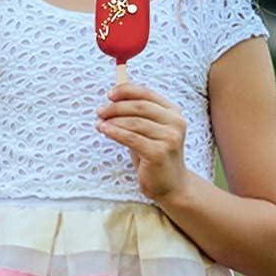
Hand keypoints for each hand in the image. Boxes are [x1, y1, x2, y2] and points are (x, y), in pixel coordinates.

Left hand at [96, 83, 187, 200]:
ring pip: (134, 122)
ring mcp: (170, 138)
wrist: (171, 185)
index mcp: (173, 112)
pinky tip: (104, 130)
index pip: (147, 93)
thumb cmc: (154, 154)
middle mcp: (175, 123)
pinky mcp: (159, 152)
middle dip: (116, 107)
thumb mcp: (147, 130)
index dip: (126, 90)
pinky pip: (131, 138)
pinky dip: (115, 132)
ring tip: (100, 123)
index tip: (109, 94)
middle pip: (139, 106)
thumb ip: (136, 114)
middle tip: (100, 111)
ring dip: (113, 121)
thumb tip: (112, 98)